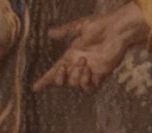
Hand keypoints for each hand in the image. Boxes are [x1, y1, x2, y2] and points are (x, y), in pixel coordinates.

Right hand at [31, 3, 148, 92]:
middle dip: (60, 77)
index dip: (45, 80)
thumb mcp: (79, 27)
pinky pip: (89, 88)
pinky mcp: (100, 75)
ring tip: (83, 62)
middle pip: (63, 81)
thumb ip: (64, 31)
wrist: (116, 30)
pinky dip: (85, 82)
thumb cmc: (99, 26)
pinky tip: (88, 71)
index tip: (35, 88)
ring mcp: (89, 72)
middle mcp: (78, 65)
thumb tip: (49, 32)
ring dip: (75, 75)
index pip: (55, 70)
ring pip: (74, 84)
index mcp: (70, 55)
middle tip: (65, 67)